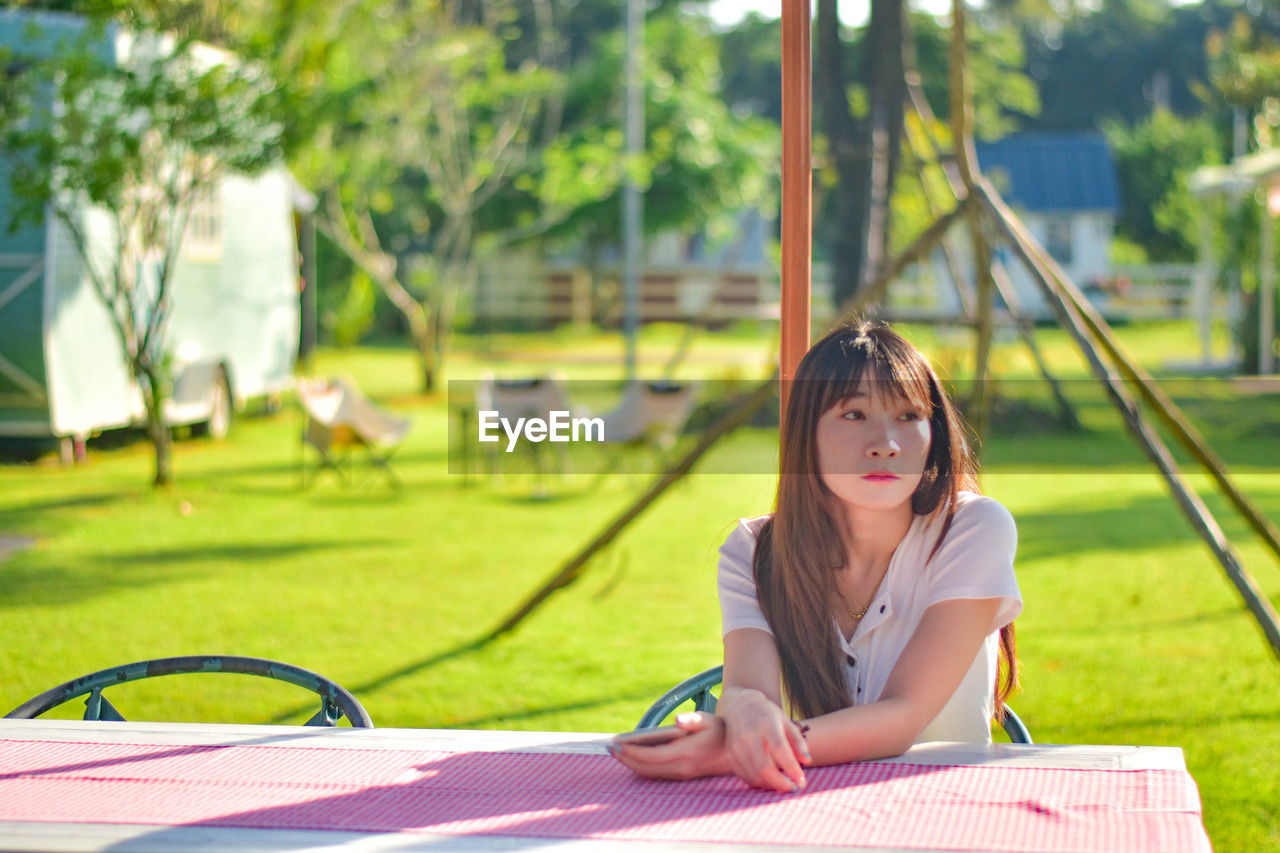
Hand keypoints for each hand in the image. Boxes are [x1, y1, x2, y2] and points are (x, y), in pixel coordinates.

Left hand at [609, 712, 730, 780]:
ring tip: (618, 752)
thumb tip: (677, 721)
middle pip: (647, 768)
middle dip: (627, 759)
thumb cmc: (720, 730)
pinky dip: (642, 767)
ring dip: (632, 764)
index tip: (617, 745)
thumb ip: (692, 720)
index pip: (652, 756)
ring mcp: (682, 774)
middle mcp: (682, 767)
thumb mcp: (708, 720)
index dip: (632, 752)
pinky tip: (633, 759)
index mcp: (686, 752)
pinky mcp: (682, 775)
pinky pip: (657, 774)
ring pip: (650, 773)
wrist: (737, 750)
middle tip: (610, 748)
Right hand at [717, 687, 809, 791]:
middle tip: (793, 789)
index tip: (802, 782)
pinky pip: (745, 776)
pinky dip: (759, 783)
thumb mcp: (786, 722)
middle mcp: (749, 734)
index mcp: (767, 724)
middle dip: (781, 784)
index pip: (780, 749)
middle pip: (765, 767)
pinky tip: (769, 782)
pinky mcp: (730, 754)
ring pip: (754, 775)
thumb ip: (797, 741)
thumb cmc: (767, 715)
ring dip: (771, 786)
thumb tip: (807, 761)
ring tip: (783, 785)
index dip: (791, 768)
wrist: (739, 705)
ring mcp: (737, 746)